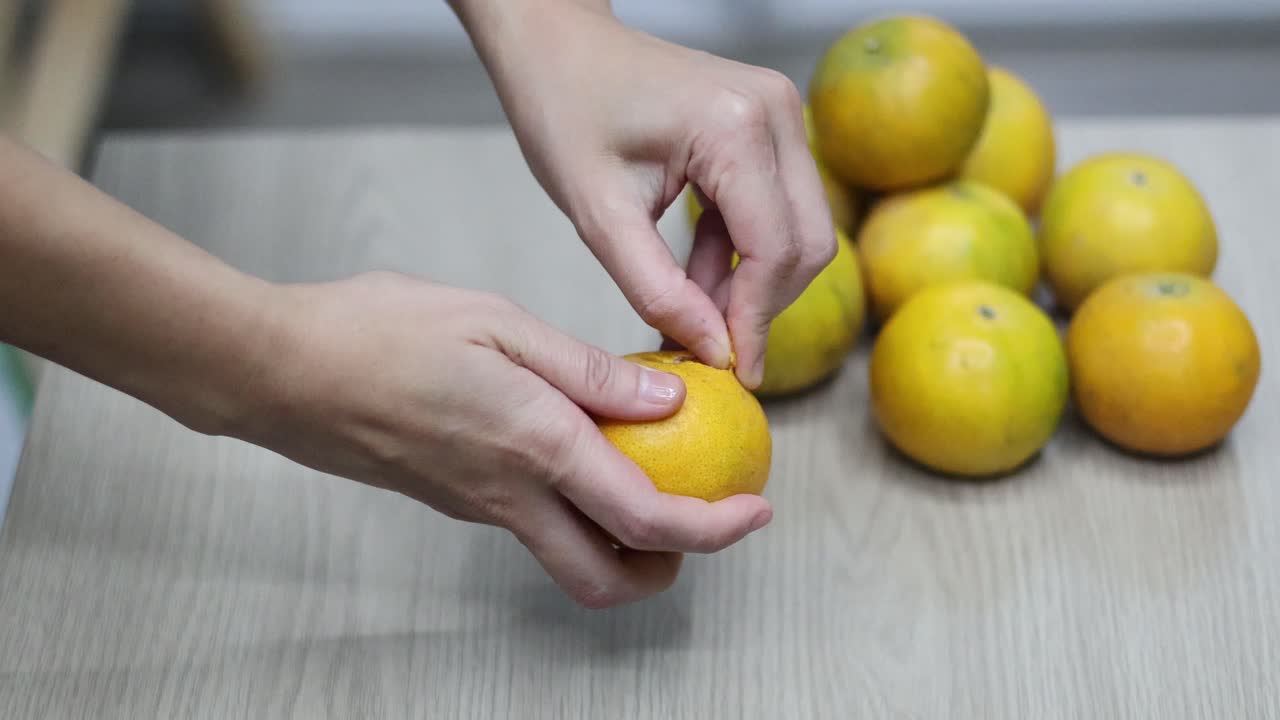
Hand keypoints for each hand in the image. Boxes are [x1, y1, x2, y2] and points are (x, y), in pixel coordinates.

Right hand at [240, 272, 772, 607]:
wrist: (281, 373)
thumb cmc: (379, 332)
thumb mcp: (498, 322)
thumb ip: (587, 367)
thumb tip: (664, 394)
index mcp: (535, 447)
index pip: (647, 518)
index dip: (715, 529)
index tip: (756, 510)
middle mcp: (510, 497)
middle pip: (608, 578)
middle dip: (669, 567)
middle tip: (703, 517)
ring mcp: (478, 507)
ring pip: (570, 560)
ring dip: (624, 543)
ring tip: (649, 476)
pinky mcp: (454, 500)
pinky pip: (533, 527)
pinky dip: (576, 510)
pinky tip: (580, 449)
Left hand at [452, 0, 836, 387]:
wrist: (559, 48)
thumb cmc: (565, 113)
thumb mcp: (599, 216)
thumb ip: (657, 290)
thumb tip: (715, 349)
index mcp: (734, 126)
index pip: (775, 250)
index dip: (756, 320)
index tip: (734, 372)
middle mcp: (775, 111)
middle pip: (806, 243)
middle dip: (761, 303)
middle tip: (708, 344)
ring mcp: (779, 111)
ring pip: (799, 230)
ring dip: (750, 280)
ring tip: (688, 307)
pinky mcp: (771, 122)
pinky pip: (778, 207)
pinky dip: (742, 251)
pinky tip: (694, 273)